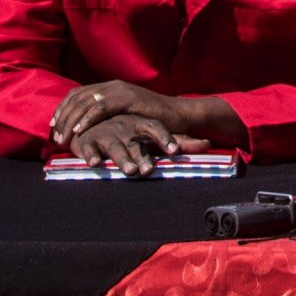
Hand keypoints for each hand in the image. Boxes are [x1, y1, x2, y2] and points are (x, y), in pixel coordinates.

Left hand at [50, 80, 188, 146]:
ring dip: (71, 120)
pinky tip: (79, 131)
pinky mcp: (128, 98)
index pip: (76, 94)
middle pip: (78, 98)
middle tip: (54, 136)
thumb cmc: (151, 122)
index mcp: (108, 88)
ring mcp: (120, 90)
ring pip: (86, 102)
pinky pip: (101, 106)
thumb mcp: (124, 117)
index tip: (53, 126)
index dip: (62, 109)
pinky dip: (87, 118)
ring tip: (63, 137)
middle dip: (63, 117)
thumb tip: (83, 129)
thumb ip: (106, 118)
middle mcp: (112, 86)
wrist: (178, 116)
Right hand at [66, 114, 210, 178]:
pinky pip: (88, 149)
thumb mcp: (154, 136)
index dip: (165, 139)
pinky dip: (91, 156)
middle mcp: (124, 127)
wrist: (94, 123)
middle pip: (135, 143)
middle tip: (149, 171)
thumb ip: (180, 141)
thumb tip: (208, 143)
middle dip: (142, 156)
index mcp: (141, 124)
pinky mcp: (87, 141)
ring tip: (131, 171)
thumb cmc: (130, 134)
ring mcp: (106, 133)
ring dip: (122, 159)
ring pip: (114, 146)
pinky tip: (96, 164)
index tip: (175, 152)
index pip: (156, 128)